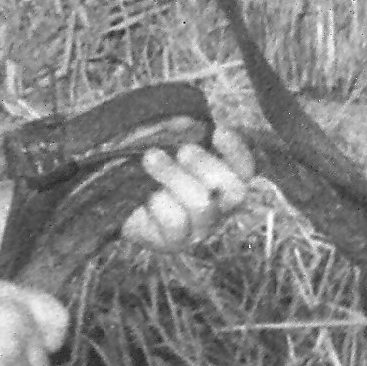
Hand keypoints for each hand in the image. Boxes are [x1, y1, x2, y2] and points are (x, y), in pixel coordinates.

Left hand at [120, 131, 254, 254]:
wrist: (121, 200)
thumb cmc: (153, 166)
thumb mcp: (169, 144)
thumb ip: (182, 133)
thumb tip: (184, 123)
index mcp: (224, 181)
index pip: (245, 168)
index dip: (237, 151)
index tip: (218, 131)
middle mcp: (219, 207)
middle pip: (235, 191)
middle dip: (207, 166)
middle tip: (182, 150)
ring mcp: (199, 228)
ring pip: (202, 205)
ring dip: (174, 176)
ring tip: (150, 157)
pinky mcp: (176, 242)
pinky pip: (175, 221)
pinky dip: (159, 202)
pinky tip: (147, 195)